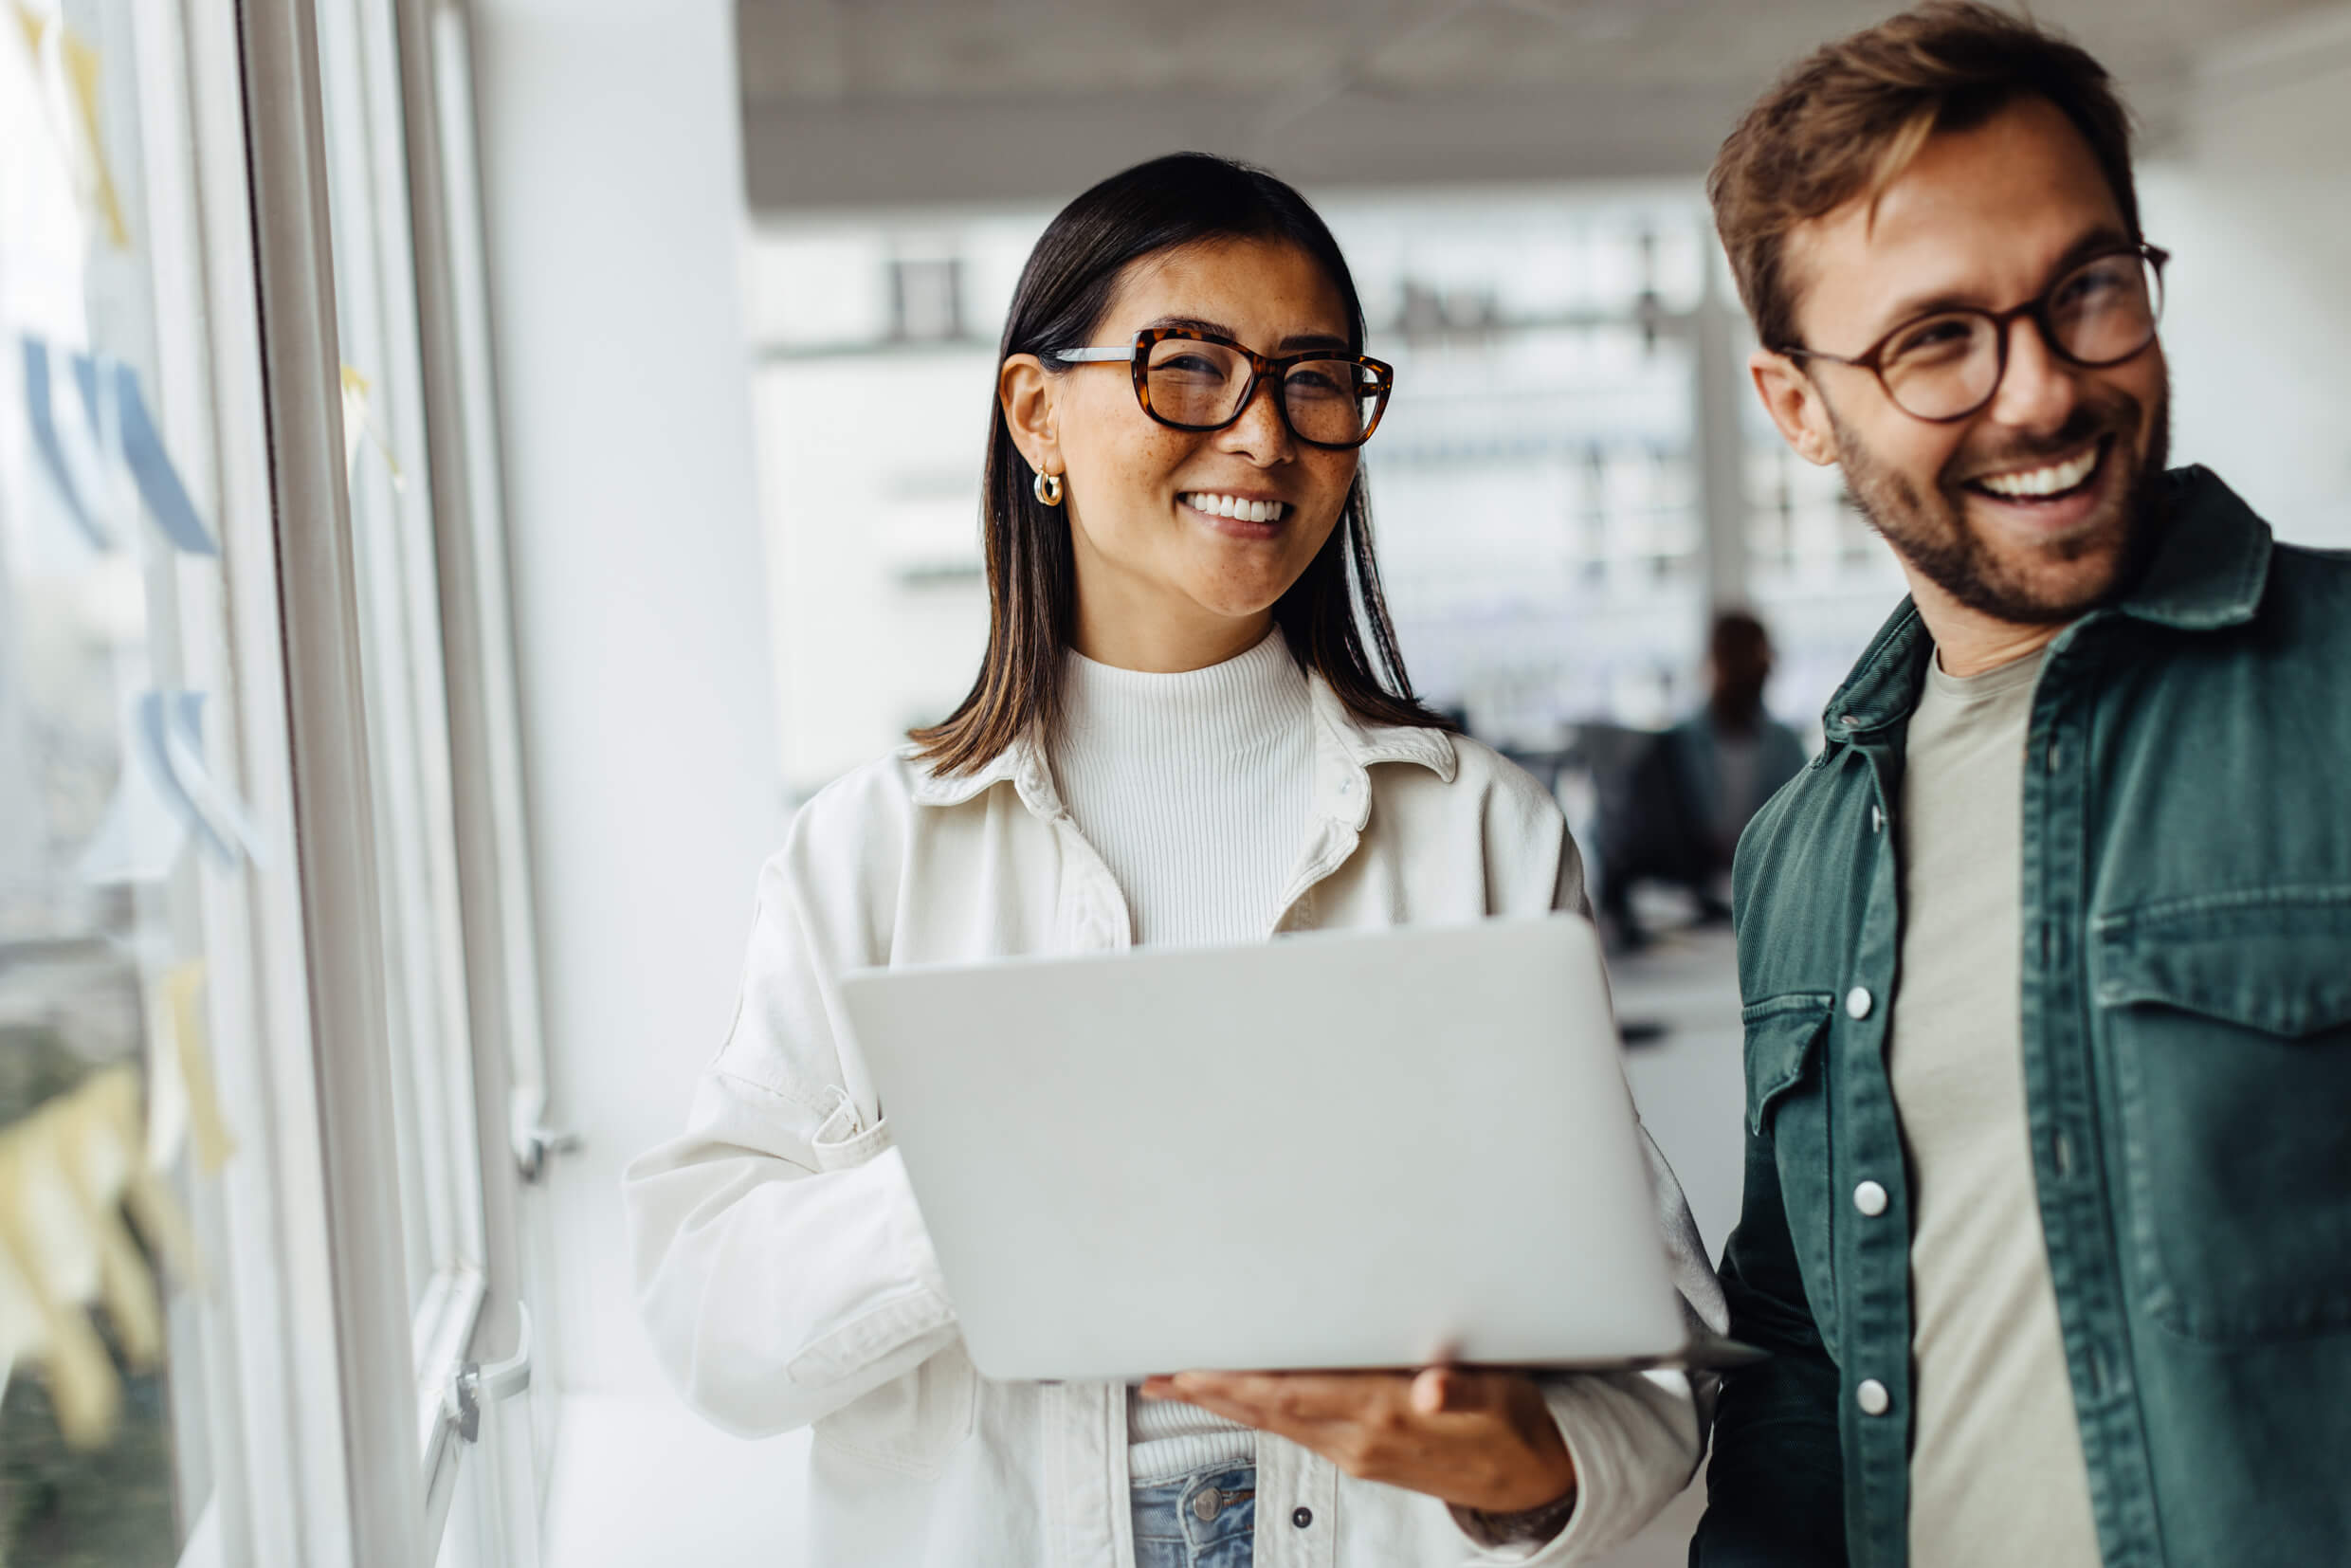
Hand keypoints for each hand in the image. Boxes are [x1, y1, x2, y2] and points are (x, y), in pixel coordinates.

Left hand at [1138, 1365, 1576, 1515]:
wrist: (1535, 1480)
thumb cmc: (1515, 1424)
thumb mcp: (1500, 1395)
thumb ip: (1461, 1387)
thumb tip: (1433, 1387)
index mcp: (1387, 1416)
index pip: (1293, 1394)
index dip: (1238, 1379)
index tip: (1194, 1365)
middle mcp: (1361, 1441)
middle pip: (1268, 1412)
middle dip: (1210, 1392)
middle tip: (1159, 1374)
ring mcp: (1357, 1455)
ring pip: (1276, 1424)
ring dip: (1226, 1404)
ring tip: (1181, 1384)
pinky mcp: (1362, 1459)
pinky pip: (1296, 1432)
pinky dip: (1258, 1414)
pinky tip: (1241, 1403)